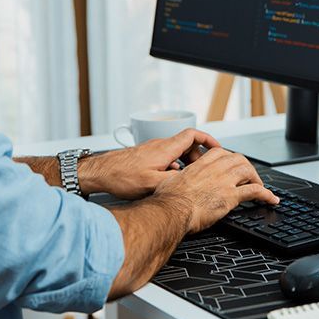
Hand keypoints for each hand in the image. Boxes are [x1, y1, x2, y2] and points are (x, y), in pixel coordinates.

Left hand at [78, 128, 222, 199]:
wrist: (100, 172)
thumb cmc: (121, 176)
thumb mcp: (152, 183)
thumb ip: (174, 181)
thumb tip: (189, 182)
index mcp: (165, 148)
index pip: (193, 135)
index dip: (209, 140)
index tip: (218, 149)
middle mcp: (160, 146)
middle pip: (187, 144)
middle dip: (199, 156)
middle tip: (204, 170)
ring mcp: (152, 150)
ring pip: (176, 152)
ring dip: (186, 162)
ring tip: (188, 177)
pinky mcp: (145, 157)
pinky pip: (166, 157)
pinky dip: (174, 166)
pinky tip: (170, 179)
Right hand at [154, 147, 278, 232]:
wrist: (172, 210)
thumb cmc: (168, 200)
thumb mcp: (170, 181)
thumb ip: (176, 179)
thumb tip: (172, 183)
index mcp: (200, 165)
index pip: (220, 153)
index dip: (229, 158)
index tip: (231, 164)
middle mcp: (214, 169)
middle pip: (238, 159)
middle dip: (246, 167)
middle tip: (249, 176)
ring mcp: (224, 181)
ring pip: (248, 170)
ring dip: (256, 178)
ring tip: (260, 186)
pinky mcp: (231, 196)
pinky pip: (255, 191)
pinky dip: (266, 194)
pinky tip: (271, 199)